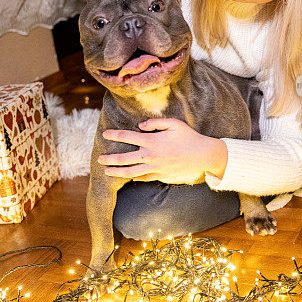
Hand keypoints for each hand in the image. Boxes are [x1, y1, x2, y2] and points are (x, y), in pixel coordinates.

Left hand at [97, 117, 227, 184]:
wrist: (202, 155)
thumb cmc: (188, 136)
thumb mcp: (174, 123)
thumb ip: (156, 122)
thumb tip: (140, 126)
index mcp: (152, 141)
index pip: (127, 137)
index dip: (115, 135)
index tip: (105, 134)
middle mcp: (151, 156)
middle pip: (124, 158)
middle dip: (110, 159)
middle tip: (99, 159)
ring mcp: (155, 167)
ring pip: (131, 172)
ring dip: (117, 172)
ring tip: (106, 172)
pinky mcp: (160, 175)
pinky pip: (143, 178)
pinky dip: (133, 178)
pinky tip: (126, 178)